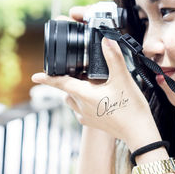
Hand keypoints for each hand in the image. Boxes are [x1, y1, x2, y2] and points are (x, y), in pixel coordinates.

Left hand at [32, 33, 161, 149]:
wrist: (140, 133)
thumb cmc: (131, 108)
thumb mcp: (124, 79)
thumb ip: (114, 58)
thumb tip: (106, 40)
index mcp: (85, 95)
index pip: (61, 83)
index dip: (47, 78)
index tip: (34, 76)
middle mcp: (82, 107)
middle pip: (68, 89)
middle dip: (69, 80)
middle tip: (79, 71)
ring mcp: (87, 116)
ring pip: (73, 100)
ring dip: (76, 91)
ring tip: (89, 84)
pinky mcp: (93, 123)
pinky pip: (81, 110)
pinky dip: (84, 102)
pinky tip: (97, 98)